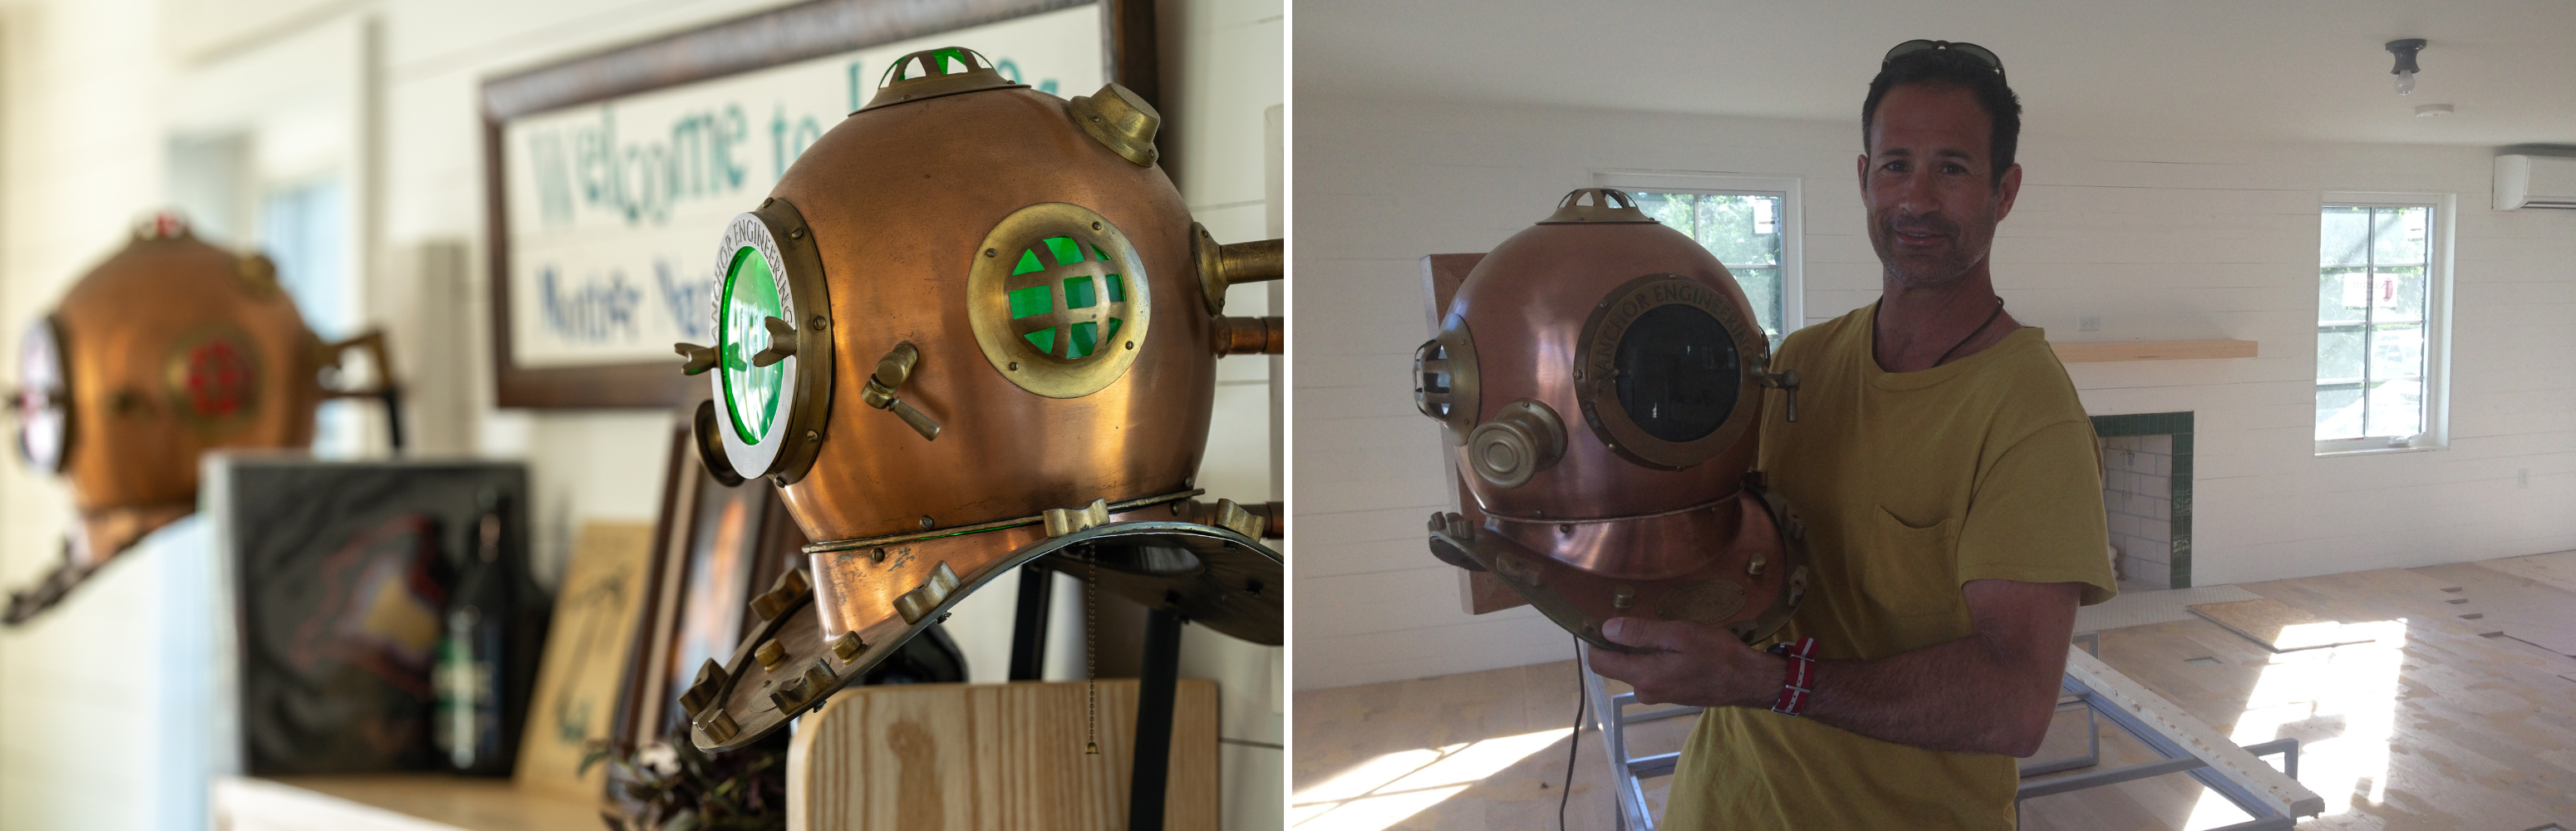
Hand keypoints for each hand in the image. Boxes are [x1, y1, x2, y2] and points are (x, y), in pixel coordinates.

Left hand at [1584, 617, 1782, 708]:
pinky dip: (1653, 658)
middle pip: (1615, 665)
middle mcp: (1645, 690)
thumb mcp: (1678, 636)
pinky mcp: (1670, 693)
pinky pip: (1650, 673)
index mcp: (1643, 677)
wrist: (1747, 680)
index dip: (1595, 641)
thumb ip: (1640, 633)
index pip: (1599, 663)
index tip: (1601, 619)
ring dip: (1639, 649)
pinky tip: (1672, 645)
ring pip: (1634, 668)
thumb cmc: (1717, 655)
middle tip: (1636, 617)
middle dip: (1619, 643)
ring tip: (1659, 629)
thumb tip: (1606, 629)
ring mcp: (1658, 695)